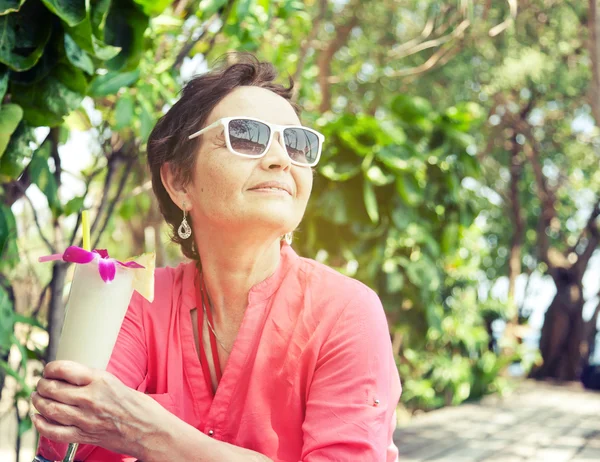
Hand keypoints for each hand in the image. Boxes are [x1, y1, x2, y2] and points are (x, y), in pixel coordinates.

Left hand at [31, 360, 168, 457]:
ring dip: (39, 402)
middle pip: (53, 389)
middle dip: (42, 385)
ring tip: (38, 398)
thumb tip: (74, 379)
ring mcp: (86, 419)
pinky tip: (38, 419)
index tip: (48, 369)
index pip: (64, 369)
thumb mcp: (118, 384)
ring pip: (50, 409)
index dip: (50, 368)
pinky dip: (41, 425)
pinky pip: (54, 432)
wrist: (151, 432)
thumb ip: (95, 382)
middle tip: (41, 384)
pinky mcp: (85, 436)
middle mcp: (90, 398)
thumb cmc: (141, 407)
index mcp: (101, 380)